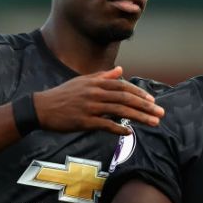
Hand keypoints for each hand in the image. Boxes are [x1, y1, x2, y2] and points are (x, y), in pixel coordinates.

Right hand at [34, 66, 164, 135]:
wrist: (41, 108)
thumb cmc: (63, 95)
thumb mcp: (82, 81)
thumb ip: (102, 76)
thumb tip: (120, 70)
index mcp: (95, 82)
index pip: (123, 86)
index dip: (139, 93)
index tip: (152, 101)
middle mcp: (95, 93)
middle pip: (125, 98)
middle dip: (145, 106)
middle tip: (160, 113)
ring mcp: (90, 107)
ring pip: (120, 111)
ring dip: (138, 117)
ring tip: (152, 123)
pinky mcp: (84, 121)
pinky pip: (105, 125)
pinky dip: (119, 128)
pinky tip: (129, 132)